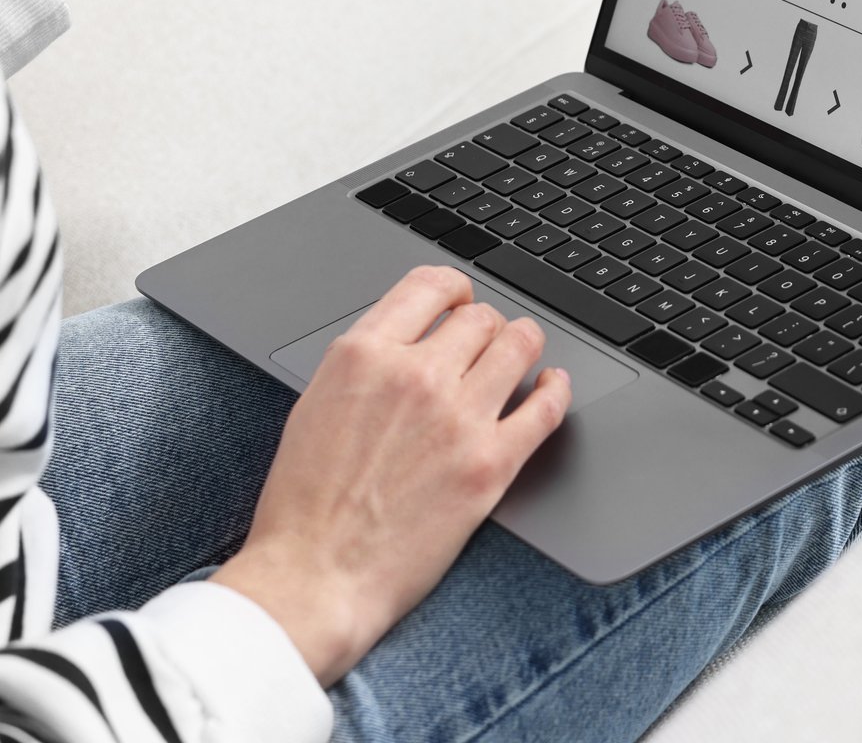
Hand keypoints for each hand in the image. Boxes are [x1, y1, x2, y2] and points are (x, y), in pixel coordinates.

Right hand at [212, 266, 571, 684]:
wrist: (315, 575)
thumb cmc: (305, 506)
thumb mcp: (315, 406)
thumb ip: (364, 366)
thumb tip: (406, 343)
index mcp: (362, 355)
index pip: (429, 286)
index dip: (455, 289)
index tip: (462, 299)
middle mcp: (414, 375)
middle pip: (480, 317)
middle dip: (486, 326)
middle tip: (488, 342)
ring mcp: (456, 418)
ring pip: (518, 347)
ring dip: (524, 346)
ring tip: (524, 355)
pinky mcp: (490, 464)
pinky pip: (545, 408)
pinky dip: (556, 391)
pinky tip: (553, 388)